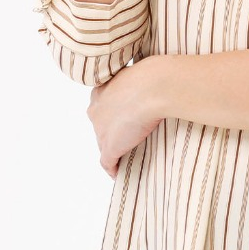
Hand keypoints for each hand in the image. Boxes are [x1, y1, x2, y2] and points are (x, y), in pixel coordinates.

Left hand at [87, 59, 164, 178]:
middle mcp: (95, 111)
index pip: (102, 109)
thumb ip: (137, 85)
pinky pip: (107, 163)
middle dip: (112, 133)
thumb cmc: (150, 77)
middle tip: (128, 136)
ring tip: (126, 155)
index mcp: (100, 92)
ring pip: (104, 145)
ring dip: (114, 151)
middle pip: (100, 127)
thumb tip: (152, 85)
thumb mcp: (140, 76)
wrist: (153, 87)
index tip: (123, 118)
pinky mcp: (109, 147)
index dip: (111, 116)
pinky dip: (113, 169)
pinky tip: (118, 173)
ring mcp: (101, 130)